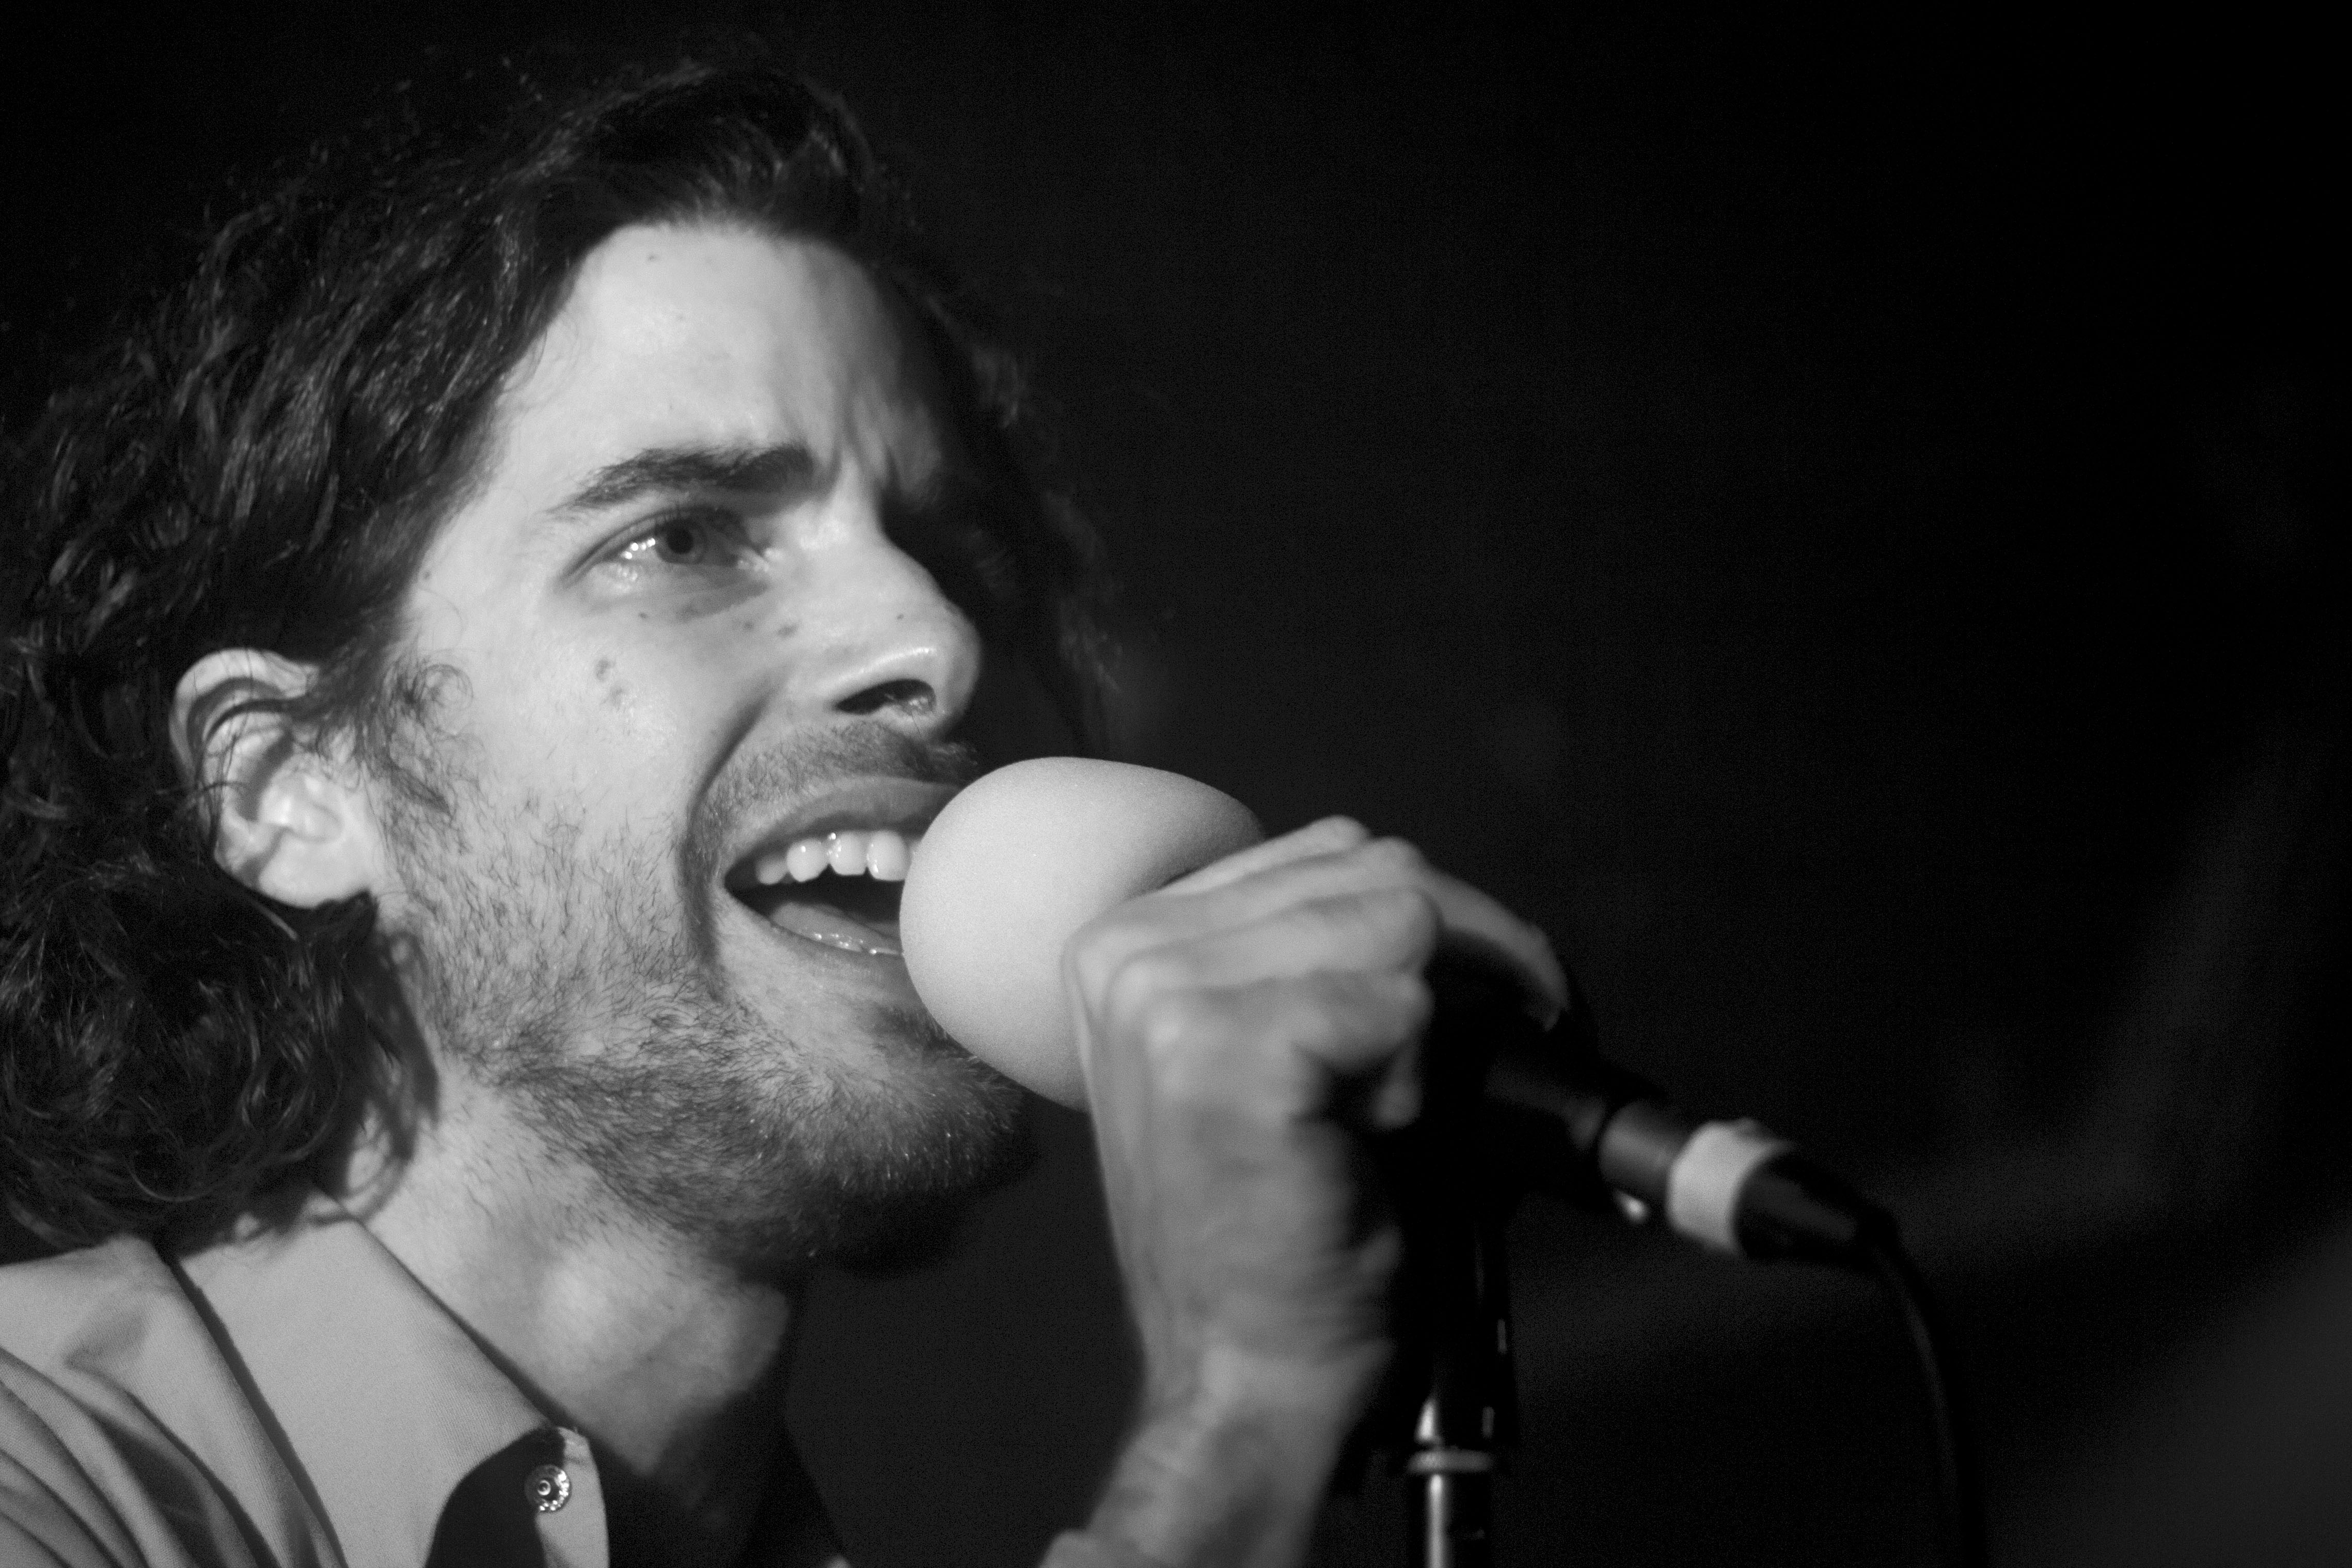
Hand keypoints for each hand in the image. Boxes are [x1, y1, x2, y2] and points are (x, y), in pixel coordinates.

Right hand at [1070, 817, 1563, 1567]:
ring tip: (1392, 1113)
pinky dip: (1419, 1075)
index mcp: (1130, 940)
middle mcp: (1129, 948)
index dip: (1433, 917)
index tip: (1490, 990)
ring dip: (1433, 1022)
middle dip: (1471, 954)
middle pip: (1373, 869)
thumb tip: (1450, 908)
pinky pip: (1400, 1003)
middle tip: (1502, 1047)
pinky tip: (1373, 1140)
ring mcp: (1165, 993)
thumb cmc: (1275, 1238)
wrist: (1243, 1375)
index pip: (1329, 852)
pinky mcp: (1225, 1049)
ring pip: (1397, 918)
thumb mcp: (1277, 1060)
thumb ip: (1323, 960)